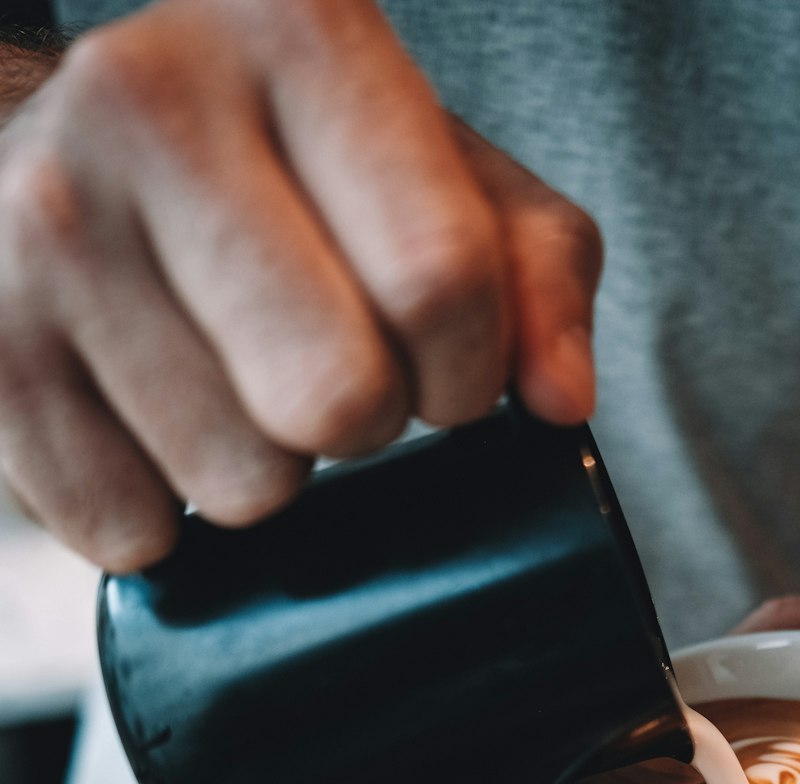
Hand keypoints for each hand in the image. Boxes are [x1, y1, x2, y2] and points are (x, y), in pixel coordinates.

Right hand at [0, 0, 601, 570]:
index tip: (444, 368)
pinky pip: (134, 531)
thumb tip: (561, 399)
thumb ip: (534, 271)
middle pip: (339, 398)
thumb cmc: (282, 170)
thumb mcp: (437, 176)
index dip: (469, 371)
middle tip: (330, 376)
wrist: (72, 153)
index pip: (442, 279)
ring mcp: (44, 226)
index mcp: (295, 29)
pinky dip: (166, 512)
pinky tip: (153, 420)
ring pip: (242, 484)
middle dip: (366, 425)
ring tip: (228, 380)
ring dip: (266, 471)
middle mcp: (147, 102)